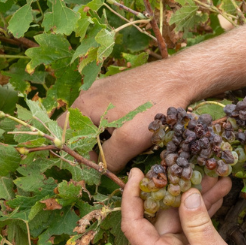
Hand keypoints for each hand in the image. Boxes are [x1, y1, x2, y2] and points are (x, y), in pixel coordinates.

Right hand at [63, 62, 193, 170]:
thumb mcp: (129, 140)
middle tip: (117, 157)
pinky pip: (113, 111)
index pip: (65, 135)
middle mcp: (89, 94)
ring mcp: (105, 88)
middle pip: (83, 128)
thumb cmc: (153, 107)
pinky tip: (139, 128)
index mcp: (83, 106)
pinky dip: (121, 123)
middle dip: (97, 145)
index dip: (78, 153)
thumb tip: (103, 167)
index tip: (97, 165)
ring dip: (111, 135)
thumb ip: (109, 158)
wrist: (180, 77)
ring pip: (99, 120)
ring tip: (131, 144)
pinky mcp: (122, 87)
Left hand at [121, 169, 245, 244]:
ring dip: (198, 198)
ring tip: (219, 178)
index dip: (131, 195)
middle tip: (196, 166)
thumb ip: (198, 224)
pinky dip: (205, 212)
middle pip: (162, 213)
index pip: (133, 222)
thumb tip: (188, 193)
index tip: (139, 172)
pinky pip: (193, 228)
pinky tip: (220, 196)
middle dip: (179, 188)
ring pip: (181, 217)